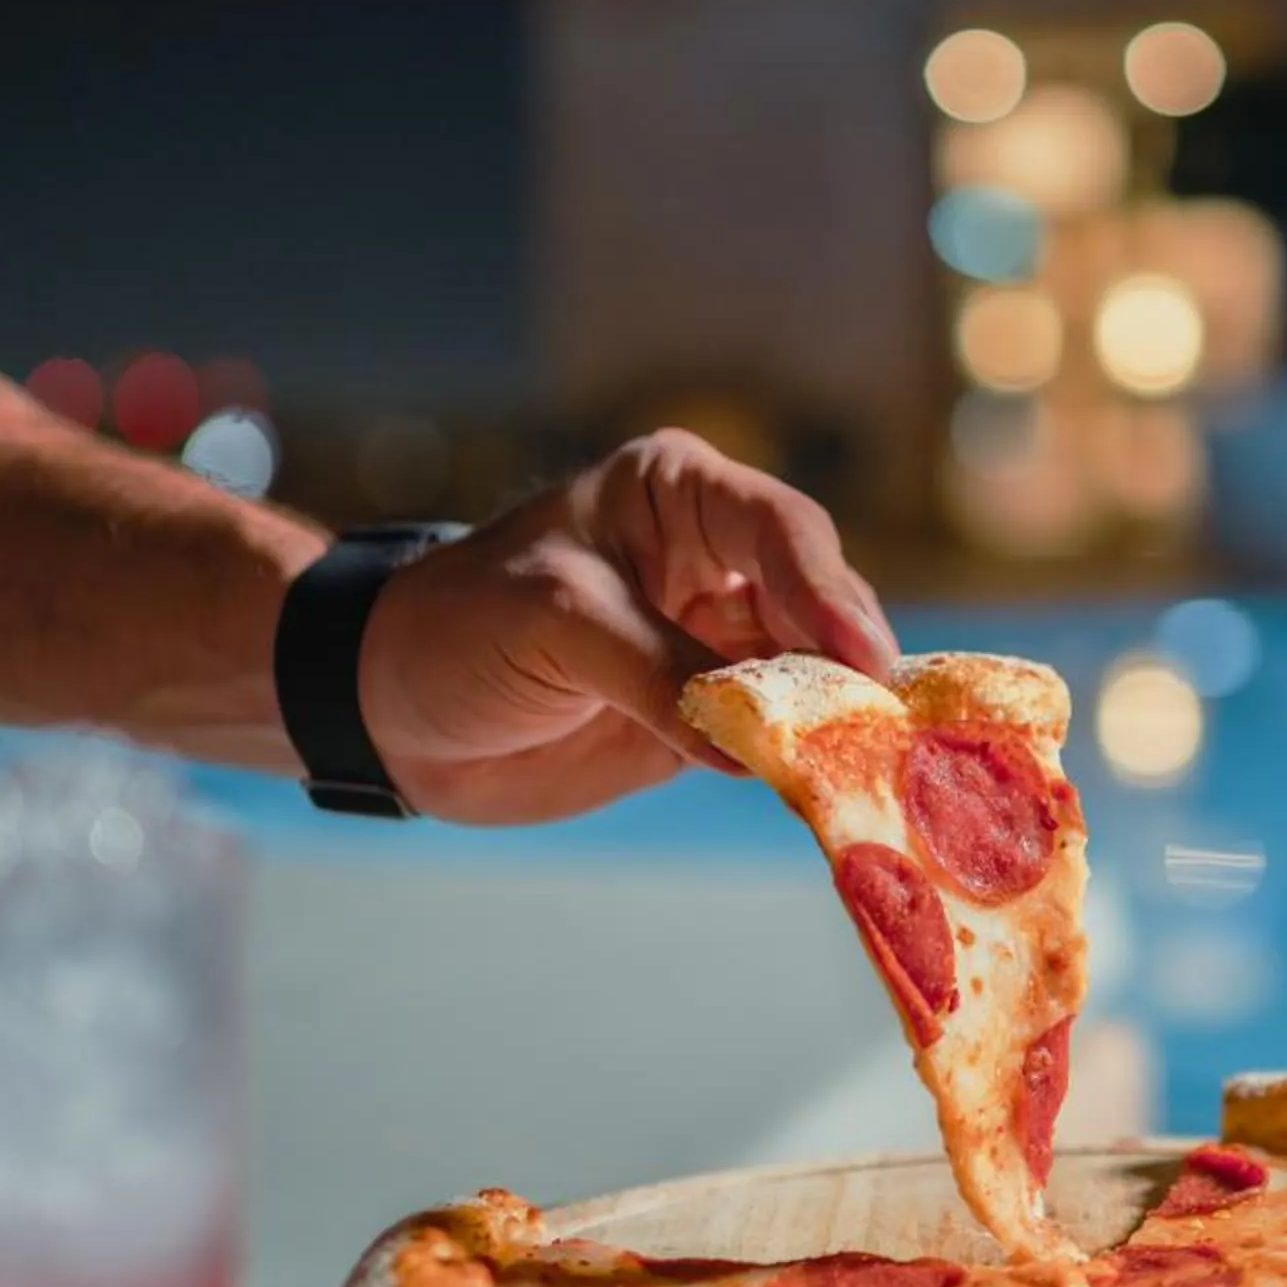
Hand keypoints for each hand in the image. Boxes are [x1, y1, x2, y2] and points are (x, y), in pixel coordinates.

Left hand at [357, 429, 897, 823]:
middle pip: (821, 605)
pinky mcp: (711, 719)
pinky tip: (843, 792)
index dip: (831, 592)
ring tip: (887, 768)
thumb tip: (753, 744)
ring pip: (813, 675)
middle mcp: (718, 561)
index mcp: (680, 494)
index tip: (867, 658)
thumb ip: (657, 672)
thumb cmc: (454, 627)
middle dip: (856, 662)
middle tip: (897, 726)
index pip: (782, 531)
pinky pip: (779, 738)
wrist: (389, 710)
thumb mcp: (553, 623)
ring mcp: (720, 642)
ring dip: (845, 721)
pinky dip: (810, 766)